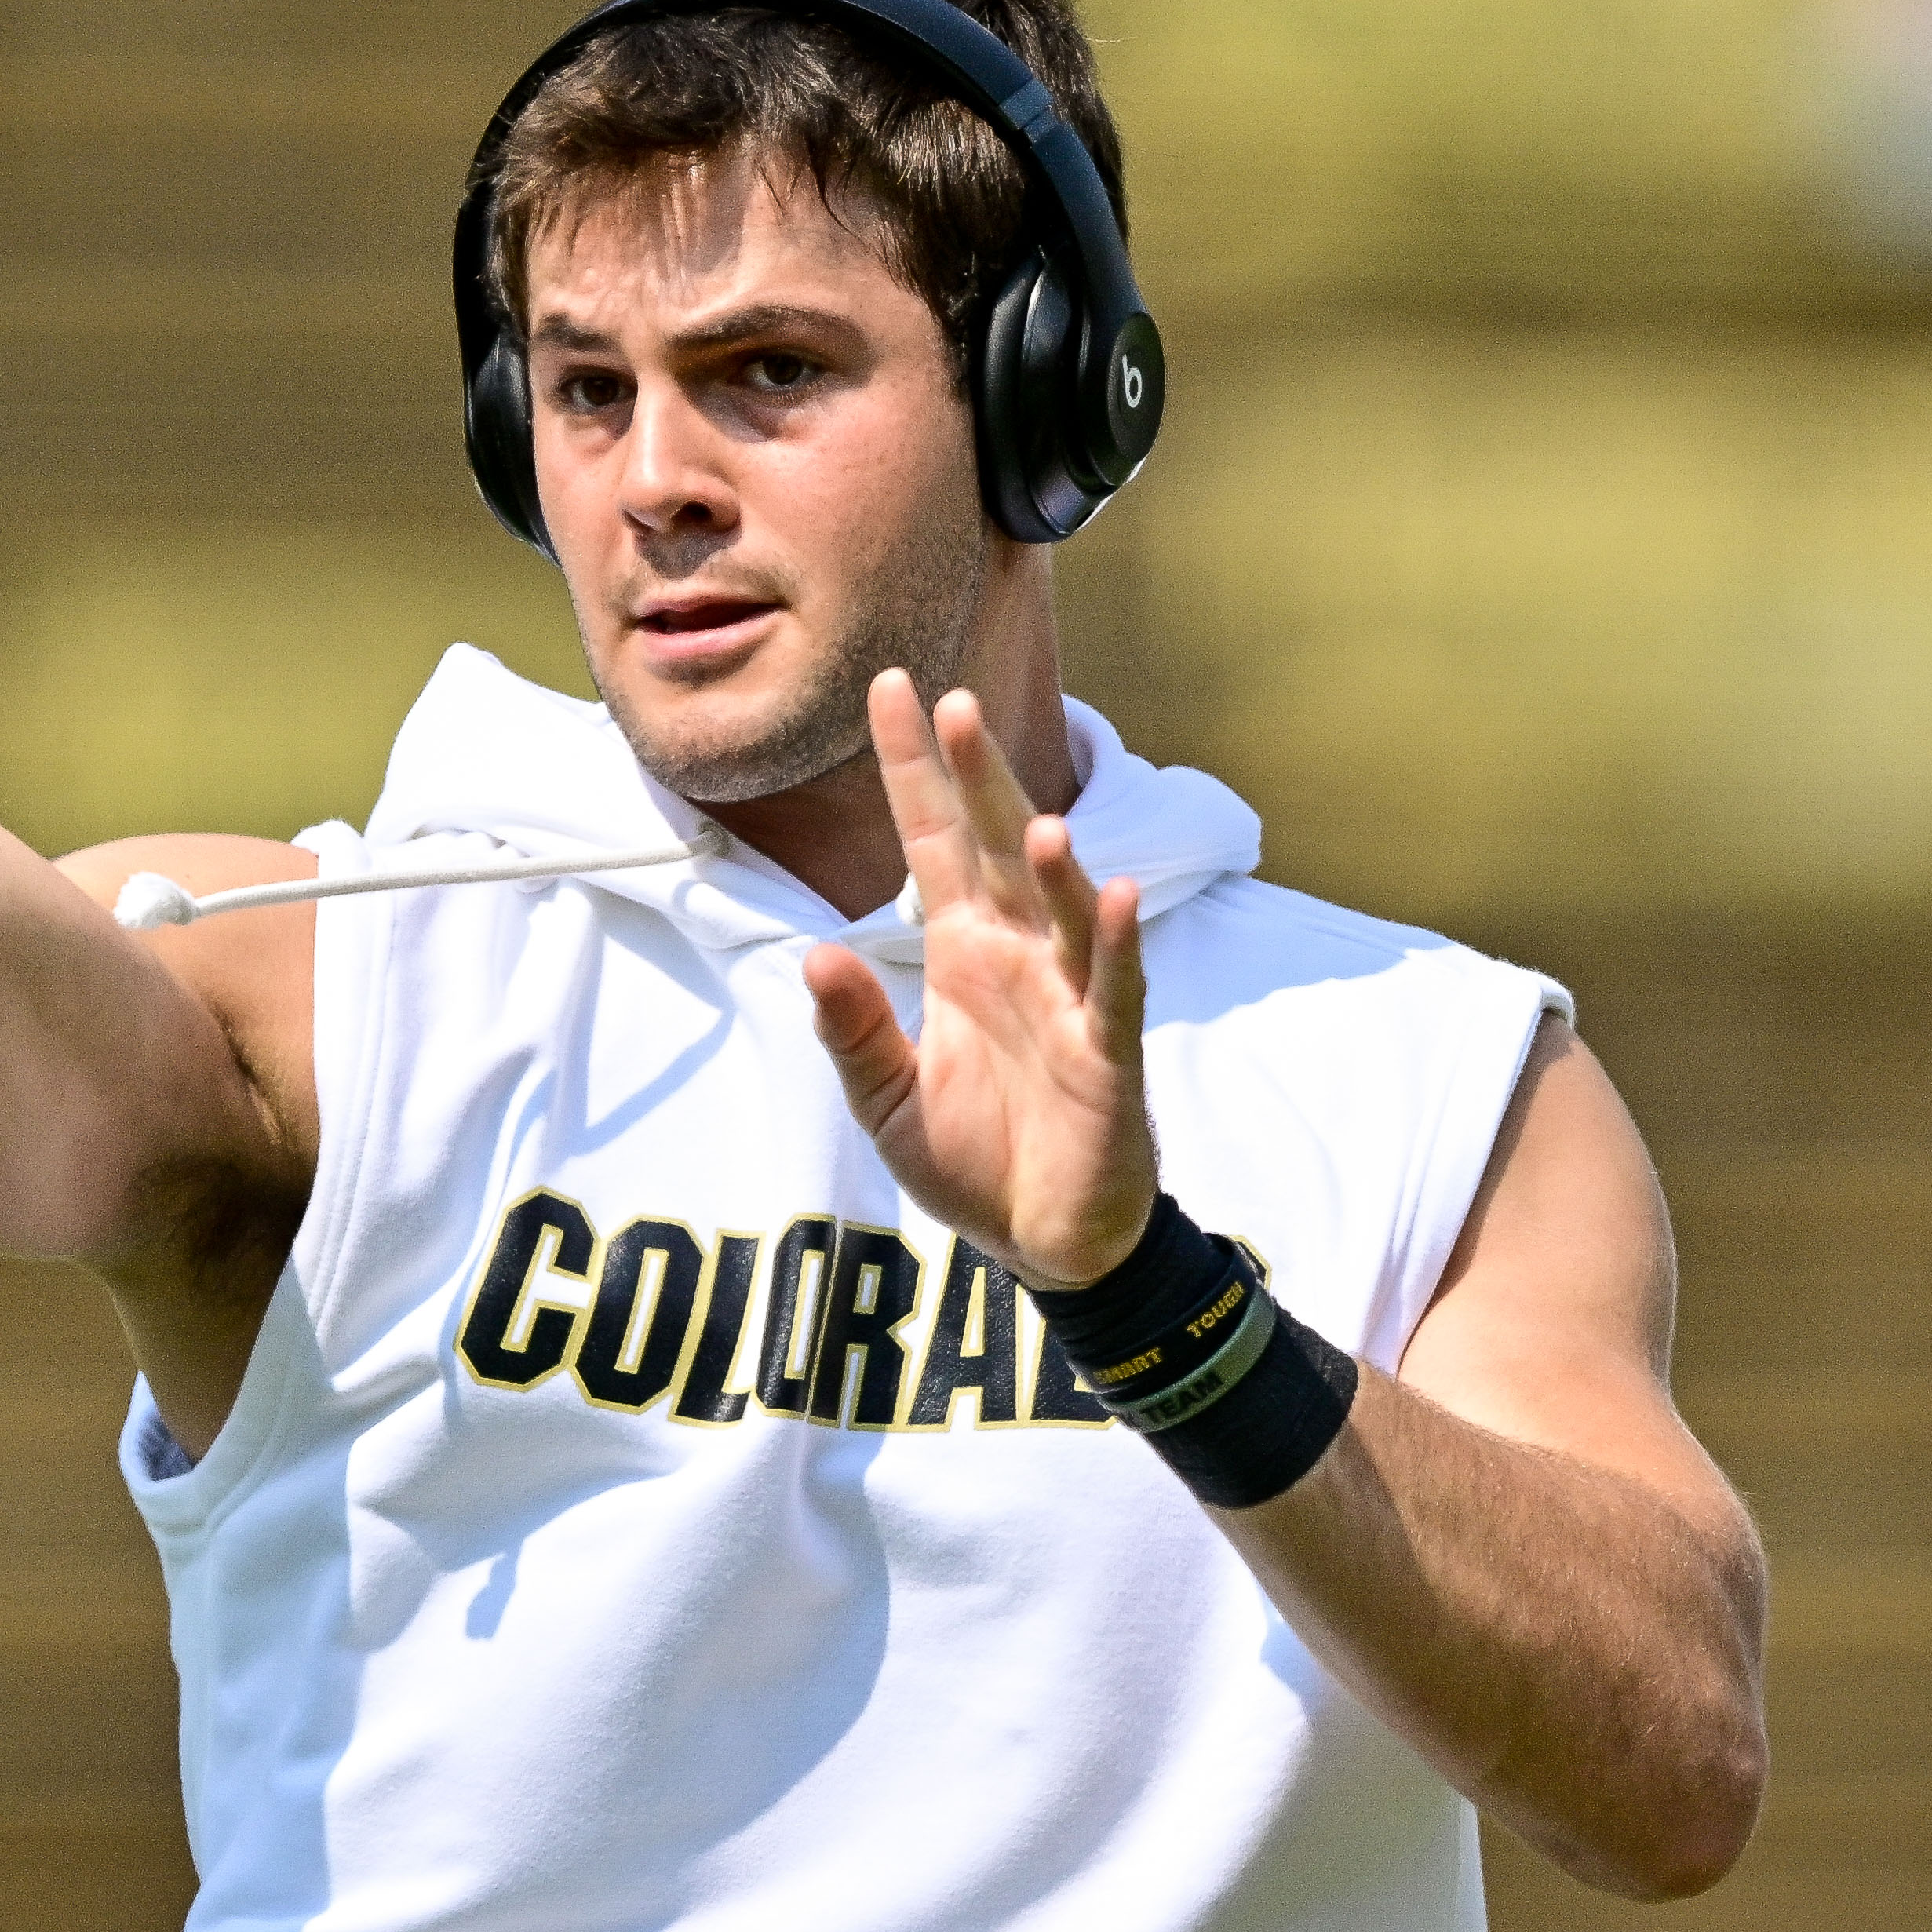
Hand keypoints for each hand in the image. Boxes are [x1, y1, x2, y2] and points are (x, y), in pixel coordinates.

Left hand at [798, 673, 1153, 1286]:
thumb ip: (852, 1030)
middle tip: (953, 703)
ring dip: (1051, 867)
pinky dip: (1116, 945)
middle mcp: (1019, 957)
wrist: (1041, 1241)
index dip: (913, 770)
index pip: (933, 841)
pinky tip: (1117, 896)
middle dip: (978, 781)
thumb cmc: (974, 1158)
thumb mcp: (884, 1098)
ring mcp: (1069, 1000)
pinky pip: (1114, 991)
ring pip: (1062, 912)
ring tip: (1035, 819)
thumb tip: (815, 956)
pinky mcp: (1107, 1055)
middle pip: (997, 850)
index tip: (892, 690)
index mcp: (964, 953)